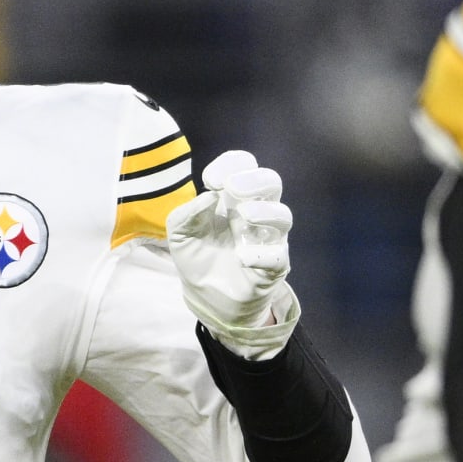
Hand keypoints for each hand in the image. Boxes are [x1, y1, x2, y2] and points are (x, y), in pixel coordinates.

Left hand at [166, 150, 298, 359]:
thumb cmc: (198, 256)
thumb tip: (209, 197)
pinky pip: (278, 256)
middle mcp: (254, 212)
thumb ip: (186, 213)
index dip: (231, 165)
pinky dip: (263, 254)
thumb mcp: (179, 233)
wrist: (207, 296)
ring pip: (283, 216)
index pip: (243, 167)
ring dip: (266, 212)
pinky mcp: (273, 265)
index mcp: (231, 198)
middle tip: (233, 189)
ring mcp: (267, 238)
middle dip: (255, 180)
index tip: (210, 179)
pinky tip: (244, 257)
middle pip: (271, 182)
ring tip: (244, 217)